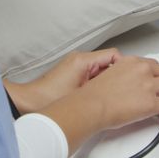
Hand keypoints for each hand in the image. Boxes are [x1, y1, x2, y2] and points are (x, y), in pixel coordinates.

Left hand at [5, 48, 121, 113]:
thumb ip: (101, 87)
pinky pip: (92, 74)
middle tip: (124, 89)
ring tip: (111, 94)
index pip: (114, 55)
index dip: (124, 67)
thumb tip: (119, 85)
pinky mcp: (72, 73)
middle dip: (118, 75)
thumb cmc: (47, 98)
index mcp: (83, 61)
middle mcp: (79, 59)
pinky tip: (98, 96)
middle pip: (109, 62)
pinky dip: (98, 83)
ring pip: (101, 69)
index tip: (130, 79)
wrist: (28, 102)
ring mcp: (75, 66)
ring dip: (107, 80)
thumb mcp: (80, 95)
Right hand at [79, 56, 158, 129]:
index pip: (154, 64)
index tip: (156, 83)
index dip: (157, 75)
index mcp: (132, 61)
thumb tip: (132, 84)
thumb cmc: (95, 94)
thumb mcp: (111, 73)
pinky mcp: (151, 103)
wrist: (91, 106)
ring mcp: (149, 85)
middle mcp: (143, 70)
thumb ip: (125, 73)